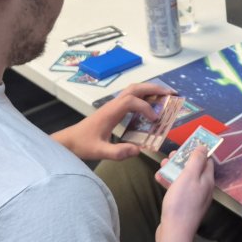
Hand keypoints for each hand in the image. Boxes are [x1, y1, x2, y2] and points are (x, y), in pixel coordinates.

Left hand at [52, 82, 173, 160]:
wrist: (69, 141)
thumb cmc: (83, 145)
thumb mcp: (100, 151)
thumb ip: (118, 152)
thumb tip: (138, 151)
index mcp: (110, 112)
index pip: (131, 101)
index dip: (146, 107)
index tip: (155, 119)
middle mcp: (112, 105)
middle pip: (135, 88)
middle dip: (154, 88)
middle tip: (172, 93)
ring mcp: (113, 105)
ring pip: (133, 90)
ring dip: (150, 89)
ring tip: (166, 95)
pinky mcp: (113, 109)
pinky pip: (131, 97)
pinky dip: (144, 96)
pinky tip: (152, 105)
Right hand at [155, 146, 214, 237]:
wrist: (174, 231)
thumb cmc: (182, 202)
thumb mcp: (189, 176)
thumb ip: (196, 160)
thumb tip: (204, 147)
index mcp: (207, 180)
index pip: (207, 161)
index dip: (198, 151)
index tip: (186, 145)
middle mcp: (203, 189)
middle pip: (195, 169)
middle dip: (183, 160)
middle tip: (170, 155)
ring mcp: (194, 198)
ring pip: (185, 179)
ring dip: (174, 169)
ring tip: (162, 164)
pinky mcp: (184, 206)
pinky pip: (178, 189)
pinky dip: (170, 182)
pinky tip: (159, 178)